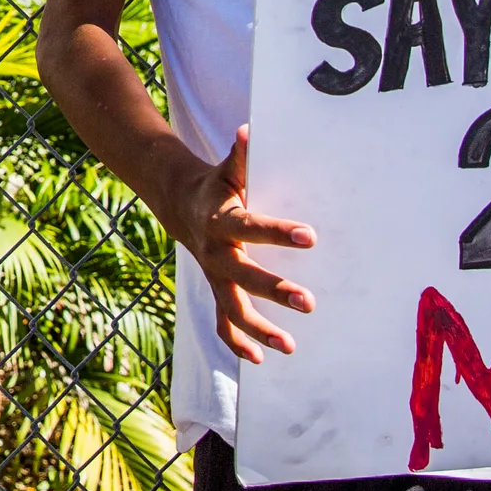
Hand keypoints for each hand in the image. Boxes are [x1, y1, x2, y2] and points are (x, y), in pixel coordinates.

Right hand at [166, 126, 316, 362]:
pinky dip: (239, 344)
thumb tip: (251, 130)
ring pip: (232, 309)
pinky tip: (261, 359)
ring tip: (290, 346)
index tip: (311, 236)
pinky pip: (222, 324)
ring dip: (259, 331)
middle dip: (275, 290)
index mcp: (222, 221)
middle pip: (244, 277)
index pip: (253, 227)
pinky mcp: (215, 291)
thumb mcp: (227, 171)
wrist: (178, 204)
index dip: (280, 232)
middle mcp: (216, 254)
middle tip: (309, 302)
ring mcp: (214, 277)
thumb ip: (242, 157)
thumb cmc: (216, 187)